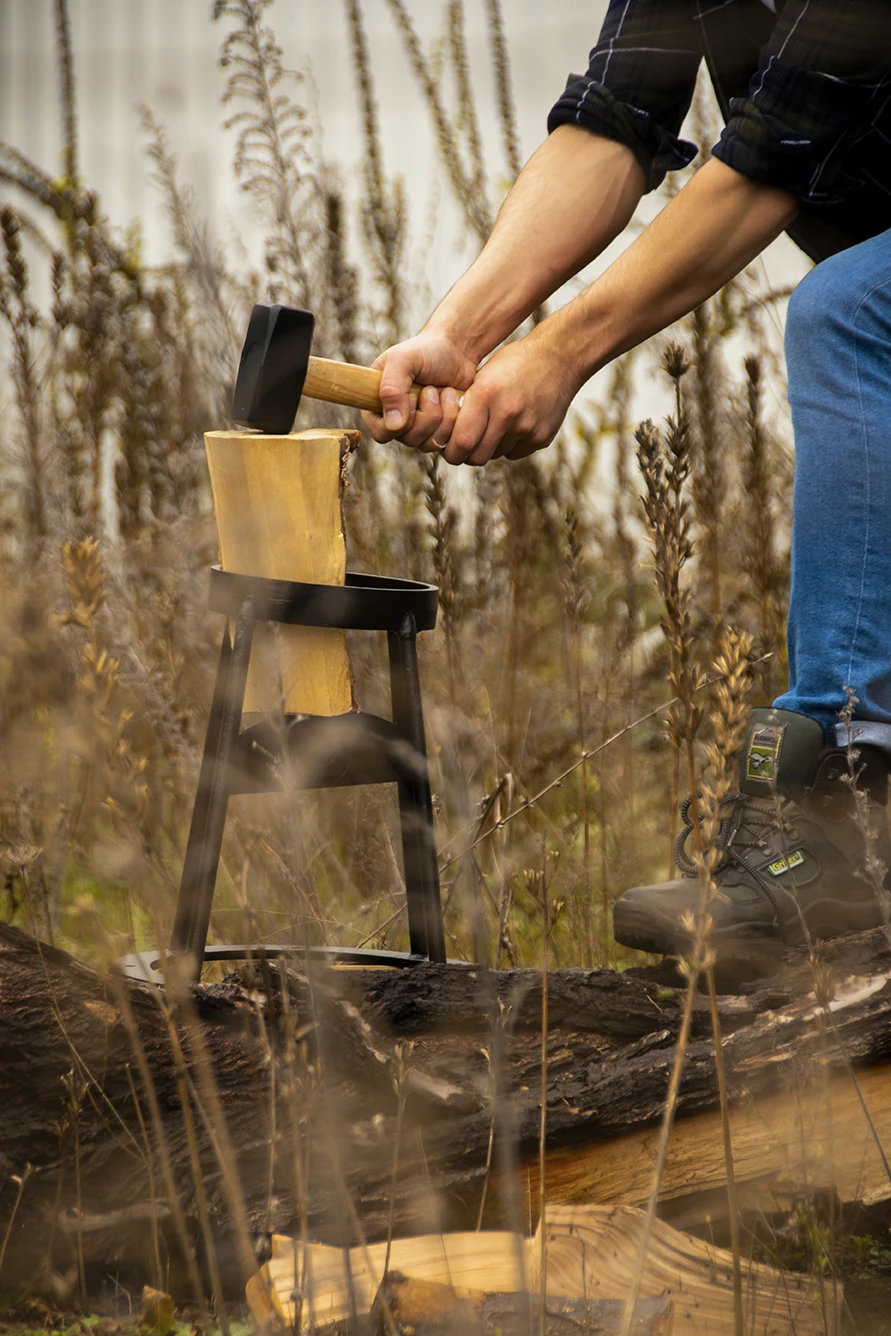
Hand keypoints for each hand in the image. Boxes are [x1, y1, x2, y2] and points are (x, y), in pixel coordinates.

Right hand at [361, 329, 477, 451]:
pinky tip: (455, 401)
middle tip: (431, 388)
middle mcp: (396, 423)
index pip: (381, 434)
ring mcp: (419, 431)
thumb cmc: (426, 351)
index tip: (413, 394)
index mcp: (378, 406)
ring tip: (445, 391)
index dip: (400, 419)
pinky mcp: (440, 433)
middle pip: (409, 440)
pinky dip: (456, 420)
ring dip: (443, 415)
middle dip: (427, 412)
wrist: (457, 351)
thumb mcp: (402, 359)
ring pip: (429, 444)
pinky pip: (447, 442)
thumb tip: (394, 425)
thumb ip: (391, 388)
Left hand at [434, 334, 577, 465]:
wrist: (559, 358)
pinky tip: (514, 424)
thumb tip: (448, 437)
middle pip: (477, 457)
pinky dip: (509, 444)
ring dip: (489, 446)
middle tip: (465, 446)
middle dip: (467, 455)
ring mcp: (527, 427)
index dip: (451, 451)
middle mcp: (507, 413)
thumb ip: (466, 406)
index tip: (449, 448)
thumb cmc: (514, 364)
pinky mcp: (542, 437)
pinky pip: (515, 453)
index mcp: (486, 394)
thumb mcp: (484, 376)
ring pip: (495, 454)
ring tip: (494, 425)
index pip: (461, 441)